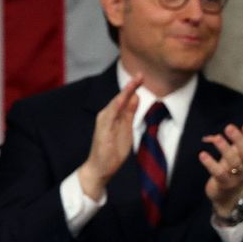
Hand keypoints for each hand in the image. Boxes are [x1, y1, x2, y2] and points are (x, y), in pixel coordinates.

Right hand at [77, 75, 143, 200]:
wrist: (100, 167)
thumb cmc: (112, 150)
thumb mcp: (126, 129)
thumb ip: (129, 113)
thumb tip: (135, 96)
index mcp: (113, 115)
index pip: (125, 98)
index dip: (133, 87)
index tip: (142, 76)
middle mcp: (107, 115)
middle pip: (120, 97)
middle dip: (130, 86)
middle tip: (141, 74)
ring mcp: (104, 122)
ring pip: (115, 103)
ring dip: (125, 92)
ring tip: (134, 81)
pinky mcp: (103, 129)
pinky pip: (110, 115)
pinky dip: (116, 106)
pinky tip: (123, 98)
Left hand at [199, 122, 242, 214]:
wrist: (228, 196)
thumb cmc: (234, 170)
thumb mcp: (241, 155)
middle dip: (239, 140)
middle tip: (229, 127)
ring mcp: (236, 176)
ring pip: (233, 162)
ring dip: (225, 149)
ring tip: (216, 138)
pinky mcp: (224, 183)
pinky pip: (219, 173)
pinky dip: (210, 163)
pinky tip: (202, 154)